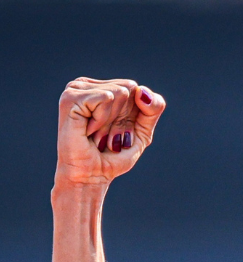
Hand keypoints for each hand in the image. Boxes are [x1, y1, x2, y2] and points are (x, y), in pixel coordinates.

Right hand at [54, 78, 165, 192]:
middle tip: (106, 135)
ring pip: (119, 92)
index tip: (117, 132)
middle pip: (128, 88)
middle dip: (123, 118)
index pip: (135, 88)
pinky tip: (89, 130)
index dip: (134, 115)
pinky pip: (106, 97)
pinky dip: (103, 119)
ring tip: (97, 134)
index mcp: (101, 89)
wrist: (93, 176)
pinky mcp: (70, 98)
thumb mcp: (143, 130)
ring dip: (113, 121)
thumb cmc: (114, 156)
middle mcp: (87, 85)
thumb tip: (140, 89)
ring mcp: (76, 89)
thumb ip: (154, 108)